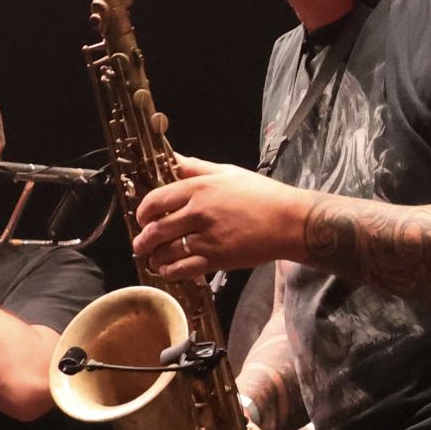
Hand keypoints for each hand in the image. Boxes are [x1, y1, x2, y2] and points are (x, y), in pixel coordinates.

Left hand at [130, 156, 308, 280]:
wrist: (289, 222)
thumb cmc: (262, 195)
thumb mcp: (227, 172)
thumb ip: (195, 167)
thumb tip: (171, 157)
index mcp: (199, 189)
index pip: (156, 201)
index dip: (142, 213)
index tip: (142, 218)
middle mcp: (199, 213)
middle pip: (156, 230)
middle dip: (143, 240)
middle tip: (141, 244)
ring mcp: (207, 239)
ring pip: (166, 252)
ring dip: (154, 257)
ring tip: (153, 258)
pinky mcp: (217, 260)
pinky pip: (182, 269)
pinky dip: (170, 271)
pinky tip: (167, 269)